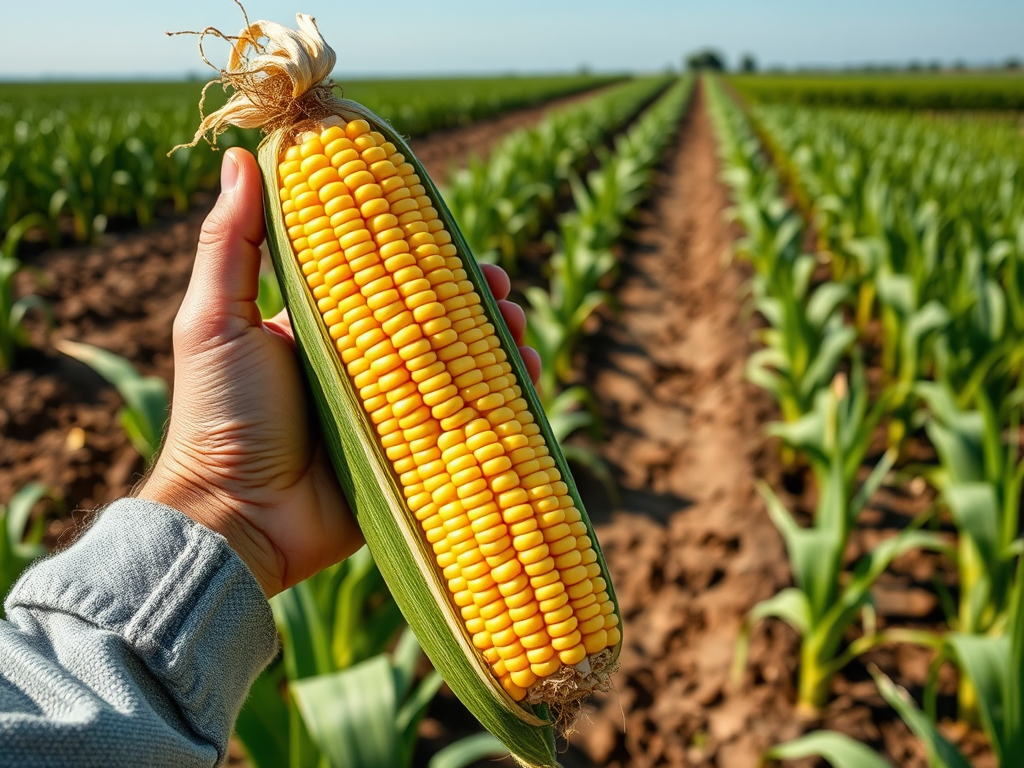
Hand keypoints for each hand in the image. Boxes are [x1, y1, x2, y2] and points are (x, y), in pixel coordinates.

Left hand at [139, 148, 539, 596]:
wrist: (233, 519)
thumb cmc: (217, 415)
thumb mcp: (214, 321)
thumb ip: (230, 243)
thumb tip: (243, 157)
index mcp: (323, 330)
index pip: (387, 281)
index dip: (429, 261)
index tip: (460, 243)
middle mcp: (363, 368)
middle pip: (436, 323)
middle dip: (478, 301)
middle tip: (504, 288)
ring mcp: (393, 416)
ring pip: (462, 370)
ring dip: (500, 345)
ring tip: (520, 330)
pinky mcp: (414, 460)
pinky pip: (469, 426)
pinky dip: (504, 402)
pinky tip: (527, 378)